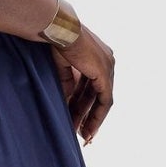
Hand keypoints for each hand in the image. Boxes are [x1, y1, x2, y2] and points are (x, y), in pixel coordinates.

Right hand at [46, 25, 113, 145]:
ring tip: (84, 136)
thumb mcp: (63, 68)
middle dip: (89, 115)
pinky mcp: (104, 75)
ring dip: (92, 119)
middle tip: (83, 133)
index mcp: (97, 56)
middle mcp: (107, 62)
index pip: (93, 85)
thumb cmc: (56, 41)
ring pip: (103, 101)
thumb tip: (67, 103)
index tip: (77, 118)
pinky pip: (104, 101)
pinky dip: (97, 116)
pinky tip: (89, 129)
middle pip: (98, 95)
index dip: (85, 103)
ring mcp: (108, 68)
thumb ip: (67, 84)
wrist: (59, 30)